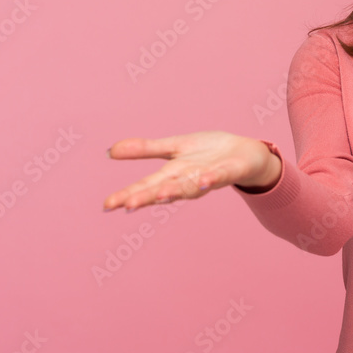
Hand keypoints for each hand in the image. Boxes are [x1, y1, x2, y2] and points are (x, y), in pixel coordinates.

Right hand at [102, 131, 277, 211]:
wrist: (245, 153)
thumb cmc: (208, 152)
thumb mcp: (173, 147)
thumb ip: (145, 150)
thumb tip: (110, 152)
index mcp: (173, 175)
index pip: (146, 186)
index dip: (127, 195)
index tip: (107, 205)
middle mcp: (188, 180)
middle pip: (165, 190)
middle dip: (147, 198)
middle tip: (127, 205)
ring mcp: (209, 177)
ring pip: (190, 187)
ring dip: (176, 191)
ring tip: (159, 195)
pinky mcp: (230, 171)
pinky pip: (220, 176)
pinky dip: (212, 178)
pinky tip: (204, 180)